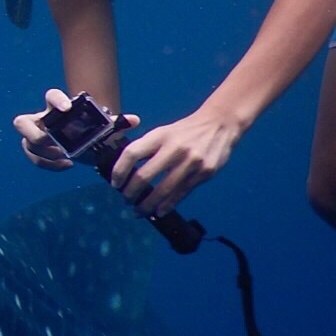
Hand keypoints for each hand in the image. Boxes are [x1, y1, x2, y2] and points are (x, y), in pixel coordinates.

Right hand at [12, 88, 141, 171]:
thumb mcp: (102, 125)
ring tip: (62, 157)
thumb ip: (116, 122)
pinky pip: (33, 157)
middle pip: (22, 122)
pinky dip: (46, 164)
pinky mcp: (36, 149)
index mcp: (58, 107)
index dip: (56, 100)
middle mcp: (42, 119)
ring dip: (42, 153)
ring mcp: (36, 134)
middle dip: (34, 134)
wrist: (83, 138)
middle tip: (51, 142)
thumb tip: (135, 120)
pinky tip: (65, 165)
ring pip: (26, 143)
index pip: (51, 96)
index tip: (67, 108)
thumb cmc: (90, 127)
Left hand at [108, 110, 239, 216]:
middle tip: (126, 200)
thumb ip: (146, 149)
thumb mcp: (163, 133)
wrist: (220, 124)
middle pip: (144, 176)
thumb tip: (126, 172)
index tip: (115, 184)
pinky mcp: (204, 173)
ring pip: (163, 190)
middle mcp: (174, 148)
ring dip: (147, 205)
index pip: (132, 153)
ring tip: (139, 212)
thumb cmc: (185, 131)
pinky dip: (167, 205)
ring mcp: (191, 162)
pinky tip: (158, 212)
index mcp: (159, 136)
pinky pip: (181, 194)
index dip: (119, 170)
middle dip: (131, 193)